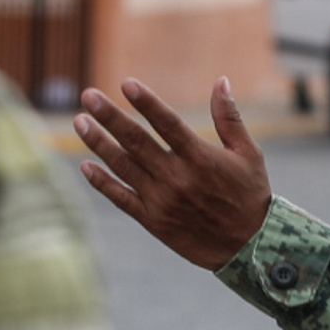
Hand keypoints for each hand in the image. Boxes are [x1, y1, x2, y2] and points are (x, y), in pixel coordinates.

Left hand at [77, 77, 273, 268]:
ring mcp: (162, 200)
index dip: (146, 103)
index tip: (125, 84)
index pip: (167, 123)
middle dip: (110, 117)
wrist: (249, 248)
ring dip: (98, 143)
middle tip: (88, 96)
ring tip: (79, 122)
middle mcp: (177, 177)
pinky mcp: (153, 221)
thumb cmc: (250, 196)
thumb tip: (220, 81)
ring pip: (123, 166)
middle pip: (136, 141)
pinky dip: (102, 183)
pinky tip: (85, 166)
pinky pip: (121, 199)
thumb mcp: (248, 154)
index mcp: (200, 158)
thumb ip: (230, 118)